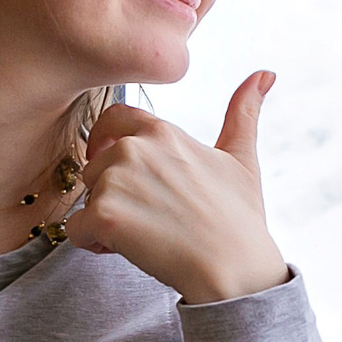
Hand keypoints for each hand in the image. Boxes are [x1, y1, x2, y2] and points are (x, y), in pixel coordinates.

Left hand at [64, 73, 290, 304]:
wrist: (233, 268)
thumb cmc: (239, 218)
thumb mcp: (241, 158)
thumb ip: (244, 112)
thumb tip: (265, 73)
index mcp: (162, 132)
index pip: (113, 119)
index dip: (106, 140)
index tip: (111, 160)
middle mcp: (133, 149)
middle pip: (96, 166)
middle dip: (111, 192)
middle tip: (147, 217)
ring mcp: (115, 181)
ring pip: (86, 198)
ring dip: (105, 219)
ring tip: (143, 234)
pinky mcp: (103, 215)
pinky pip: (76, 229)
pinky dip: (93, 243)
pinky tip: (127, 249)